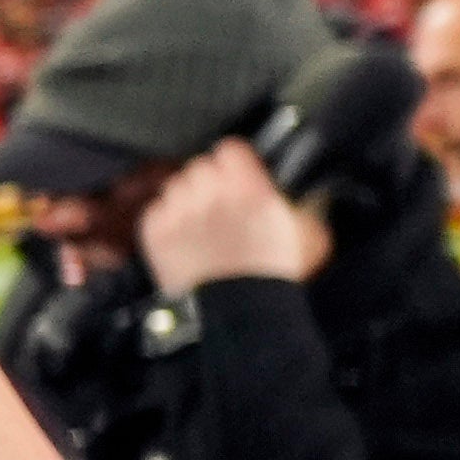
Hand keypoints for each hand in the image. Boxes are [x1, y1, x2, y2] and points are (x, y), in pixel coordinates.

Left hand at [137, 140, 328, 292]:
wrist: (239, 310)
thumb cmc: (273, 273)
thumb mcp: (303, 231)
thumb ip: (297, 202)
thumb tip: (297, 191)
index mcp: (248, 188)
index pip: (229, 149)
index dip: (233, 163)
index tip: (236, 176)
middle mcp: (211, 194)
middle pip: (201, 167)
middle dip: (210, 183)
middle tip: (220, 206)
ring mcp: (179, 212)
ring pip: (176, 187)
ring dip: (187, 200)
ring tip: (202, 226)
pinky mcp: (156, 231)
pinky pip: (156, 211)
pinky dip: (166, 221)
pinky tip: (185, 239)